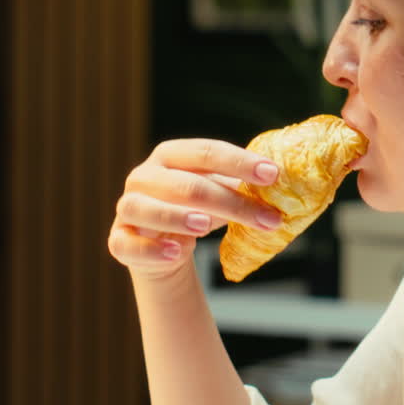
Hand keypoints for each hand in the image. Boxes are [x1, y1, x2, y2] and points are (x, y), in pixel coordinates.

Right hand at [108, 138, 281, 279]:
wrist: (164, 247)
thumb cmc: (196, 210)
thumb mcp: (220, 194)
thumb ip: (243, 187)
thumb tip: (285, 186)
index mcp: (171, 155)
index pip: (206, 152)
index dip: (239, 162)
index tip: (273, 175)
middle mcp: (145, 176)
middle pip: (187, 184)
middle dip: (230, 201)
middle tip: (268, 218)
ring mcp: (128, 207)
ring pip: (147, 207)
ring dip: (178, 215)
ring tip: (206, 225)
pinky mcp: (118, 239)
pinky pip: (128, 243)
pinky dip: (152, 248)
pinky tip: (177, 252)